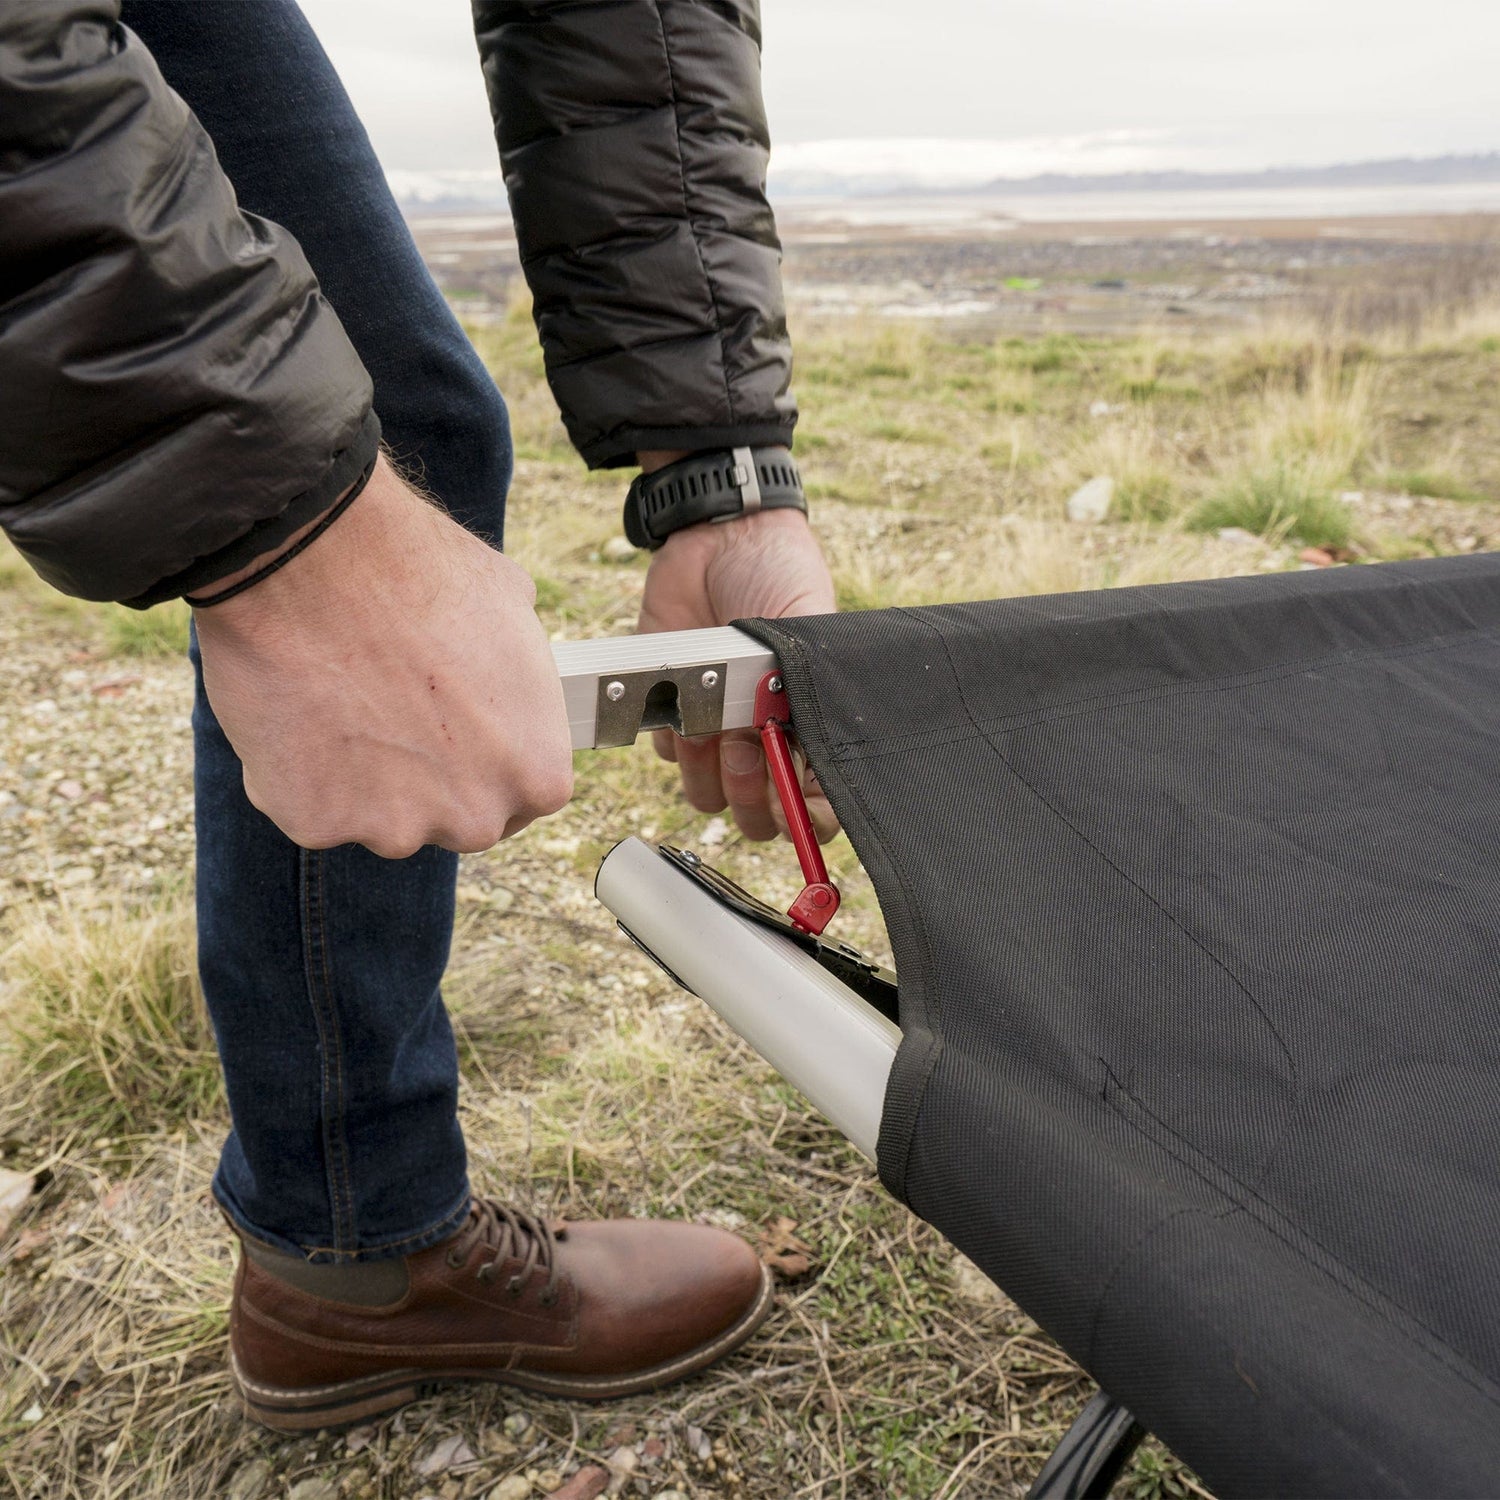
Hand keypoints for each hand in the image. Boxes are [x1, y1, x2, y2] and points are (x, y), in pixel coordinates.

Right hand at [194, 457, 572, 856]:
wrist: (315, 563)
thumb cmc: (419, 573)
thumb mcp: (510, 605)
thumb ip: (520, 668)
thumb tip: (511, 665)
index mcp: (538, 773)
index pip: (525, 796)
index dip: (488, 762)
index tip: (462, 739)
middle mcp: (476, 817)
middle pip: (455, 818)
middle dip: (430, 780)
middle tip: (397, 717)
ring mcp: (394, 828)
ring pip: (380, 818)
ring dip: (364, 779)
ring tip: (342, 698)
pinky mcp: (317, 823)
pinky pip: (311, 806)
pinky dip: (301, 772)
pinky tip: (299, 711)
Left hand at [636, 503, 837, 841]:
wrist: (717, 537)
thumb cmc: (778, 577)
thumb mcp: (810, 634)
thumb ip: (810, 697)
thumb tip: (814, 763)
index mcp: (807, 724)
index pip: (816, 805)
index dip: (806, 817)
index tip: (793, 802)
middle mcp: (763, 737)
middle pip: (758, 814)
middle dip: (751, 794)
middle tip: (745, 747)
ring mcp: (717, 728)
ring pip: (707, 795)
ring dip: (707, 772)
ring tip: (710, 727)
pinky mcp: (671, 709)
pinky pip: (667, 754)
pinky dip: (672, 736)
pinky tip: (683, 699)